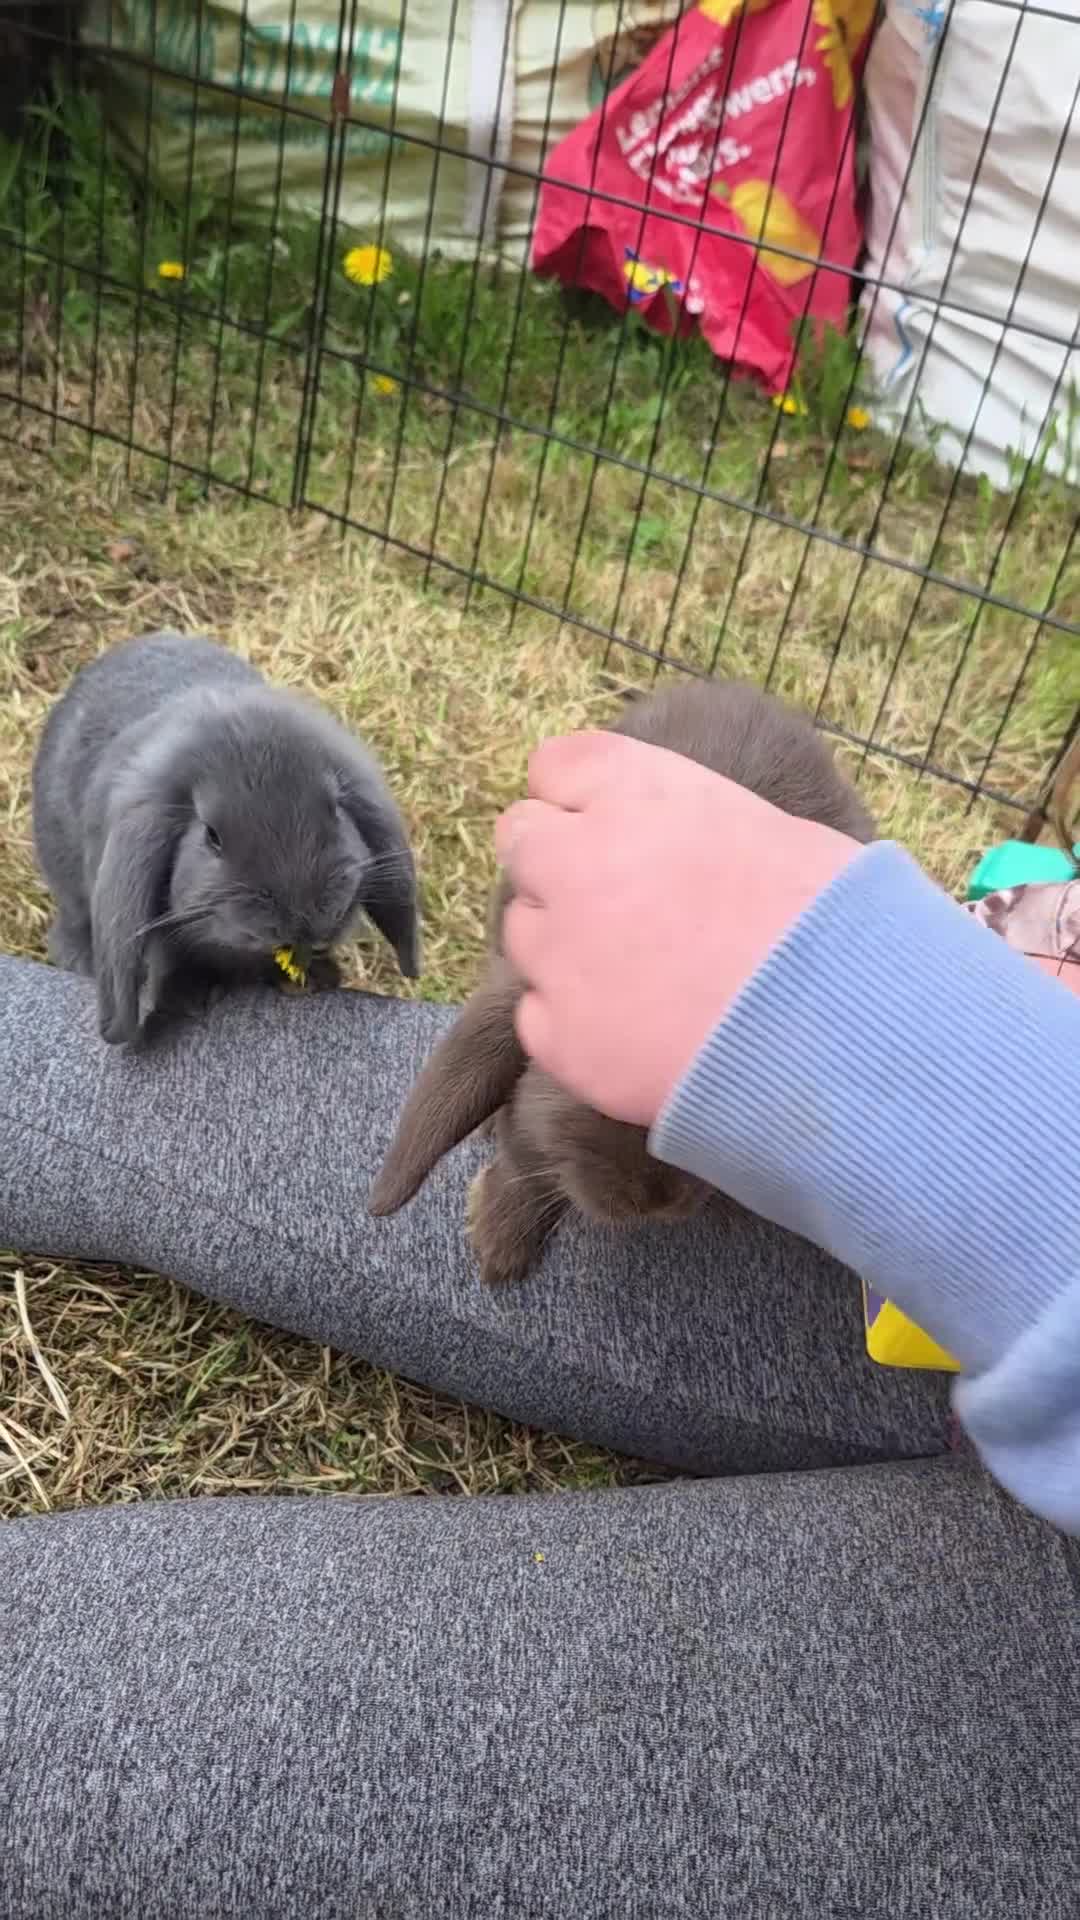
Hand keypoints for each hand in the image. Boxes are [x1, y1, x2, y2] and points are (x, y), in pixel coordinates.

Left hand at [496, 729, 859, 1127]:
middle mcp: (579, 860)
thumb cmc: (834, 927)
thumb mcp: (776, 833)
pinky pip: (536, 1015)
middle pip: (520, 839)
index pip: (557, 765)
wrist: (840, 1039)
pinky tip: (636, 1033)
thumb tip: (678, 838)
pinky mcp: (559, 1036)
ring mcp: (560, 952)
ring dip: (564, 946)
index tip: (605, 823)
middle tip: (615, 902)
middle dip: (558, 863)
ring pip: (523, 932)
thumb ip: (694, 821)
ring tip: (641, 978)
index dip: (580, 797)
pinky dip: (574, 1023)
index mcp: (637, 793)